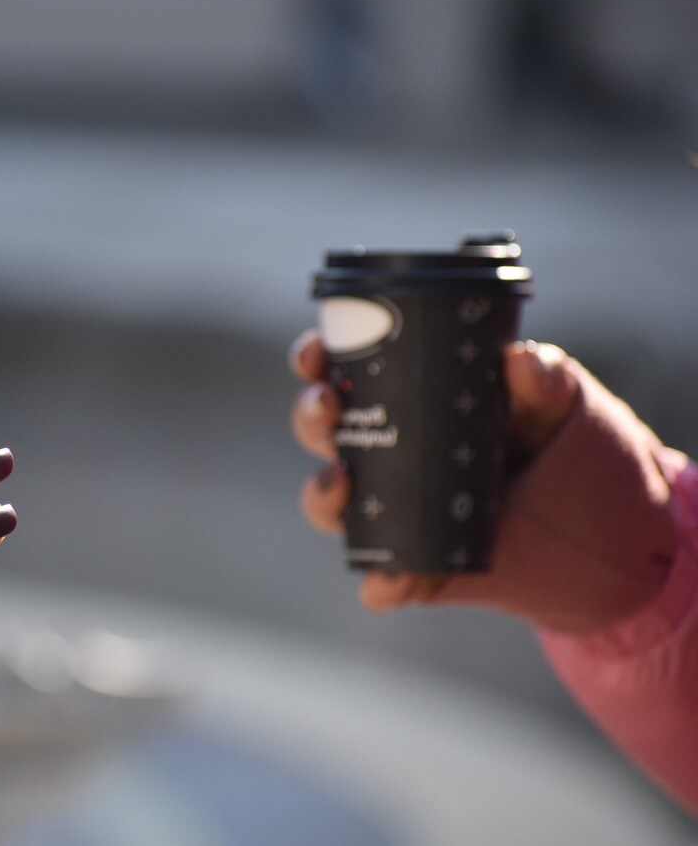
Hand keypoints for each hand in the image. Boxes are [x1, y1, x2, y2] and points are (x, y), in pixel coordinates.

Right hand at [290, 329, 677, 631]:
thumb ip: (545, 382)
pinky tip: (393, 575)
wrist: (622, 540)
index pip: (346, 371)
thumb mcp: (567, 408)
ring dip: (321, 493)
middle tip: (329, 407)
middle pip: (323, 432)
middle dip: (310, 416)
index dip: (316, 360)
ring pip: (330, 504)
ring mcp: (397, 514)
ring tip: (341, 481)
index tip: (318, 352)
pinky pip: (380, 581)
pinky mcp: (419, 570)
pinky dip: (380, 581)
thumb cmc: (582, 455)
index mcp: (412, 401)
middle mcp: (390, 455)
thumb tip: (517, 359)